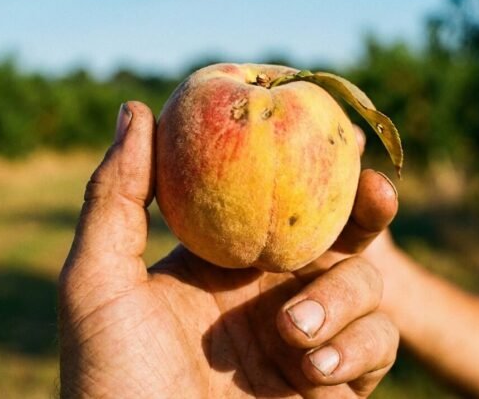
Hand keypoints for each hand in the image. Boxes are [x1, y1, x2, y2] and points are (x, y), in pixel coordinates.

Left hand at [58, 102, 399, 397]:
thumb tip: (136, 108)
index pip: (277, 202)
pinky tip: (313, 368)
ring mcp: (308, 341)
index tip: (330, 134)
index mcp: (223, 264)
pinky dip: (358, 347)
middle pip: (340, 235)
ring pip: (369, 288)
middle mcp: (271, 296)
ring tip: (294, 330)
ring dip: (345, 297)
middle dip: (368, 211)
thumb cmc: (111, 382)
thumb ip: (116, 195)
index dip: (309, 168)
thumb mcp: (99, 283)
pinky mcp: (336, 386)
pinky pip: (379, 347)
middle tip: (375, 193)